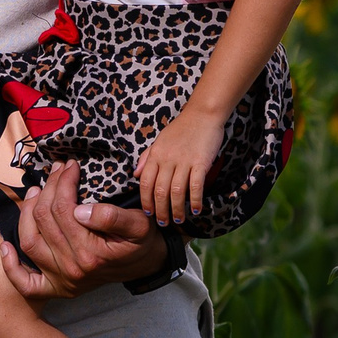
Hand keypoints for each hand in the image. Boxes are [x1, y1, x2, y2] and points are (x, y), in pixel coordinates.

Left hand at [1, 160, 166, 298]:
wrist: (145, 265)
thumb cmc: (141, 241)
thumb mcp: (139, 225)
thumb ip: (113, 217)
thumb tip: (80, 210)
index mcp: (91, 253)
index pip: (64, 209)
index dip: (64, 182)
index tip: (70, 166)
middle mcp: (72, 269)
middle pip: (45, 221)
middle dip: (48, 189)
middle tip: (55, 171)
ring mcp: (61, 281)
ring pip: (29, 241)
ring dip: (26, 213)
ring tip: (36, 191)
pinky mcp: (55, 289)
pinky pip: (25, 283)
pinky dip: (11, 267)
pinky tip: (6, 246)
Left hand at [136, 108, 227, 225]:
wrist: (202, 114)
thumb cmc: (181, 128)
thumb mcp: (159, 140)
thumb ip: (147, 158)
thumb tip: (135, 175)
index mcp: (155, 155)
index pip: (145, 182)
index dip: (145, 200)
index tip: (148, 212)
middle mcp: (167, 159)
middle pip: (159, 191)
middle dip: (160, 210)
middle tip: (163, 223)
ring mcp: (184, 161)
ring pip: (176, 192)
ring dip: (176, 209)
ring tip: (178, 220)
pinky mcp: (200, 162)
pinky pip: (195, 185)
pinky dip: (195, 200)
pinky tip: (196, 209)